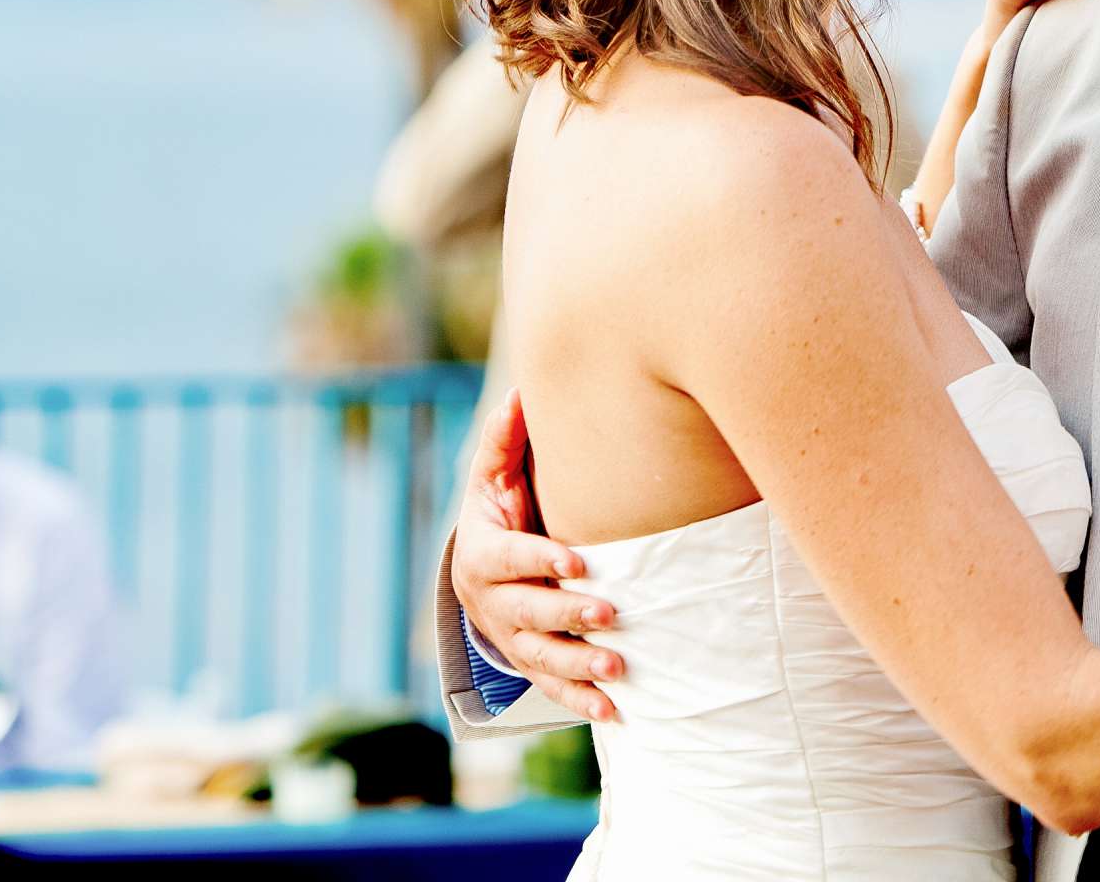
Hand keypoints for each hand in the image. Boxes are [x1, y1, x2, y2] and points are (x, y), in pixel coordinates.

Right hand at [452, 389, 623, 719]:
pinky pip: (552, 688)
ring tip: (619, 667)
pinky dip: (579, 701)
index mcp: (483, 554)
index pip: (512, 558)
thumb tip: (522, 388)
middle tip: (611, 613)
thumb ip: (506, 440)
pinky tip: (614, 710)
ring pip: (542, 657)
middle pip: (529, 613)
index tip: (579, 560)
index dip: (542, 559)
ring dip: (579, 664)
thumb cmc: (498, 513)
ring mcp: (510, 638)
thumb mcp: (492, 477)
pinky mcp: (528, 663)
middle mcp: (493, 603)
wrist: (479, 571)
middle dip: (569, 614)